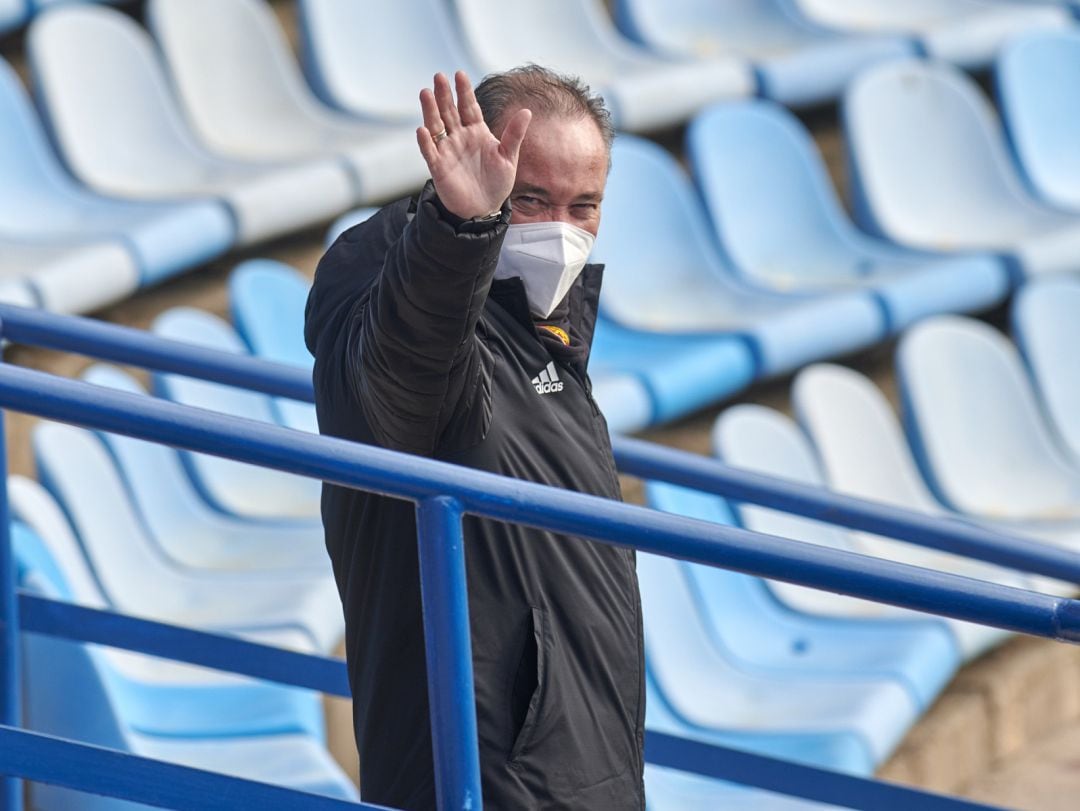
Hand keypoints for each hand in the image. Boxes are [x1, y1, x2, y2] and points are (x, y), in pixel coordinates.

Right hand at [417, 71, 531, 220]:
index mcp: (477, 132)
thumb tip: (527, 111)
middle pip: (449, 111)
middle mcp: (459, 137)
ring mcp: (447, 150)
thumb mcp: (509, 157)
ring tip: (425, 93)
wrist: (484, 208)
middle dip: (444, 95)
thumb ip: (514, 135)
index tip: (460, 74)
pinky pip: (430, 152)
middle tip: (439, 76)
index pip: (469, 106)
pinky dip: (425, 142)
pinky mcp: (438, 167)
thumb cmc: (497, 182)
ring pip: (436, 126)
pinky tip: (422, 130)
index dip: (464, 91)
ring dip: (430, 110)